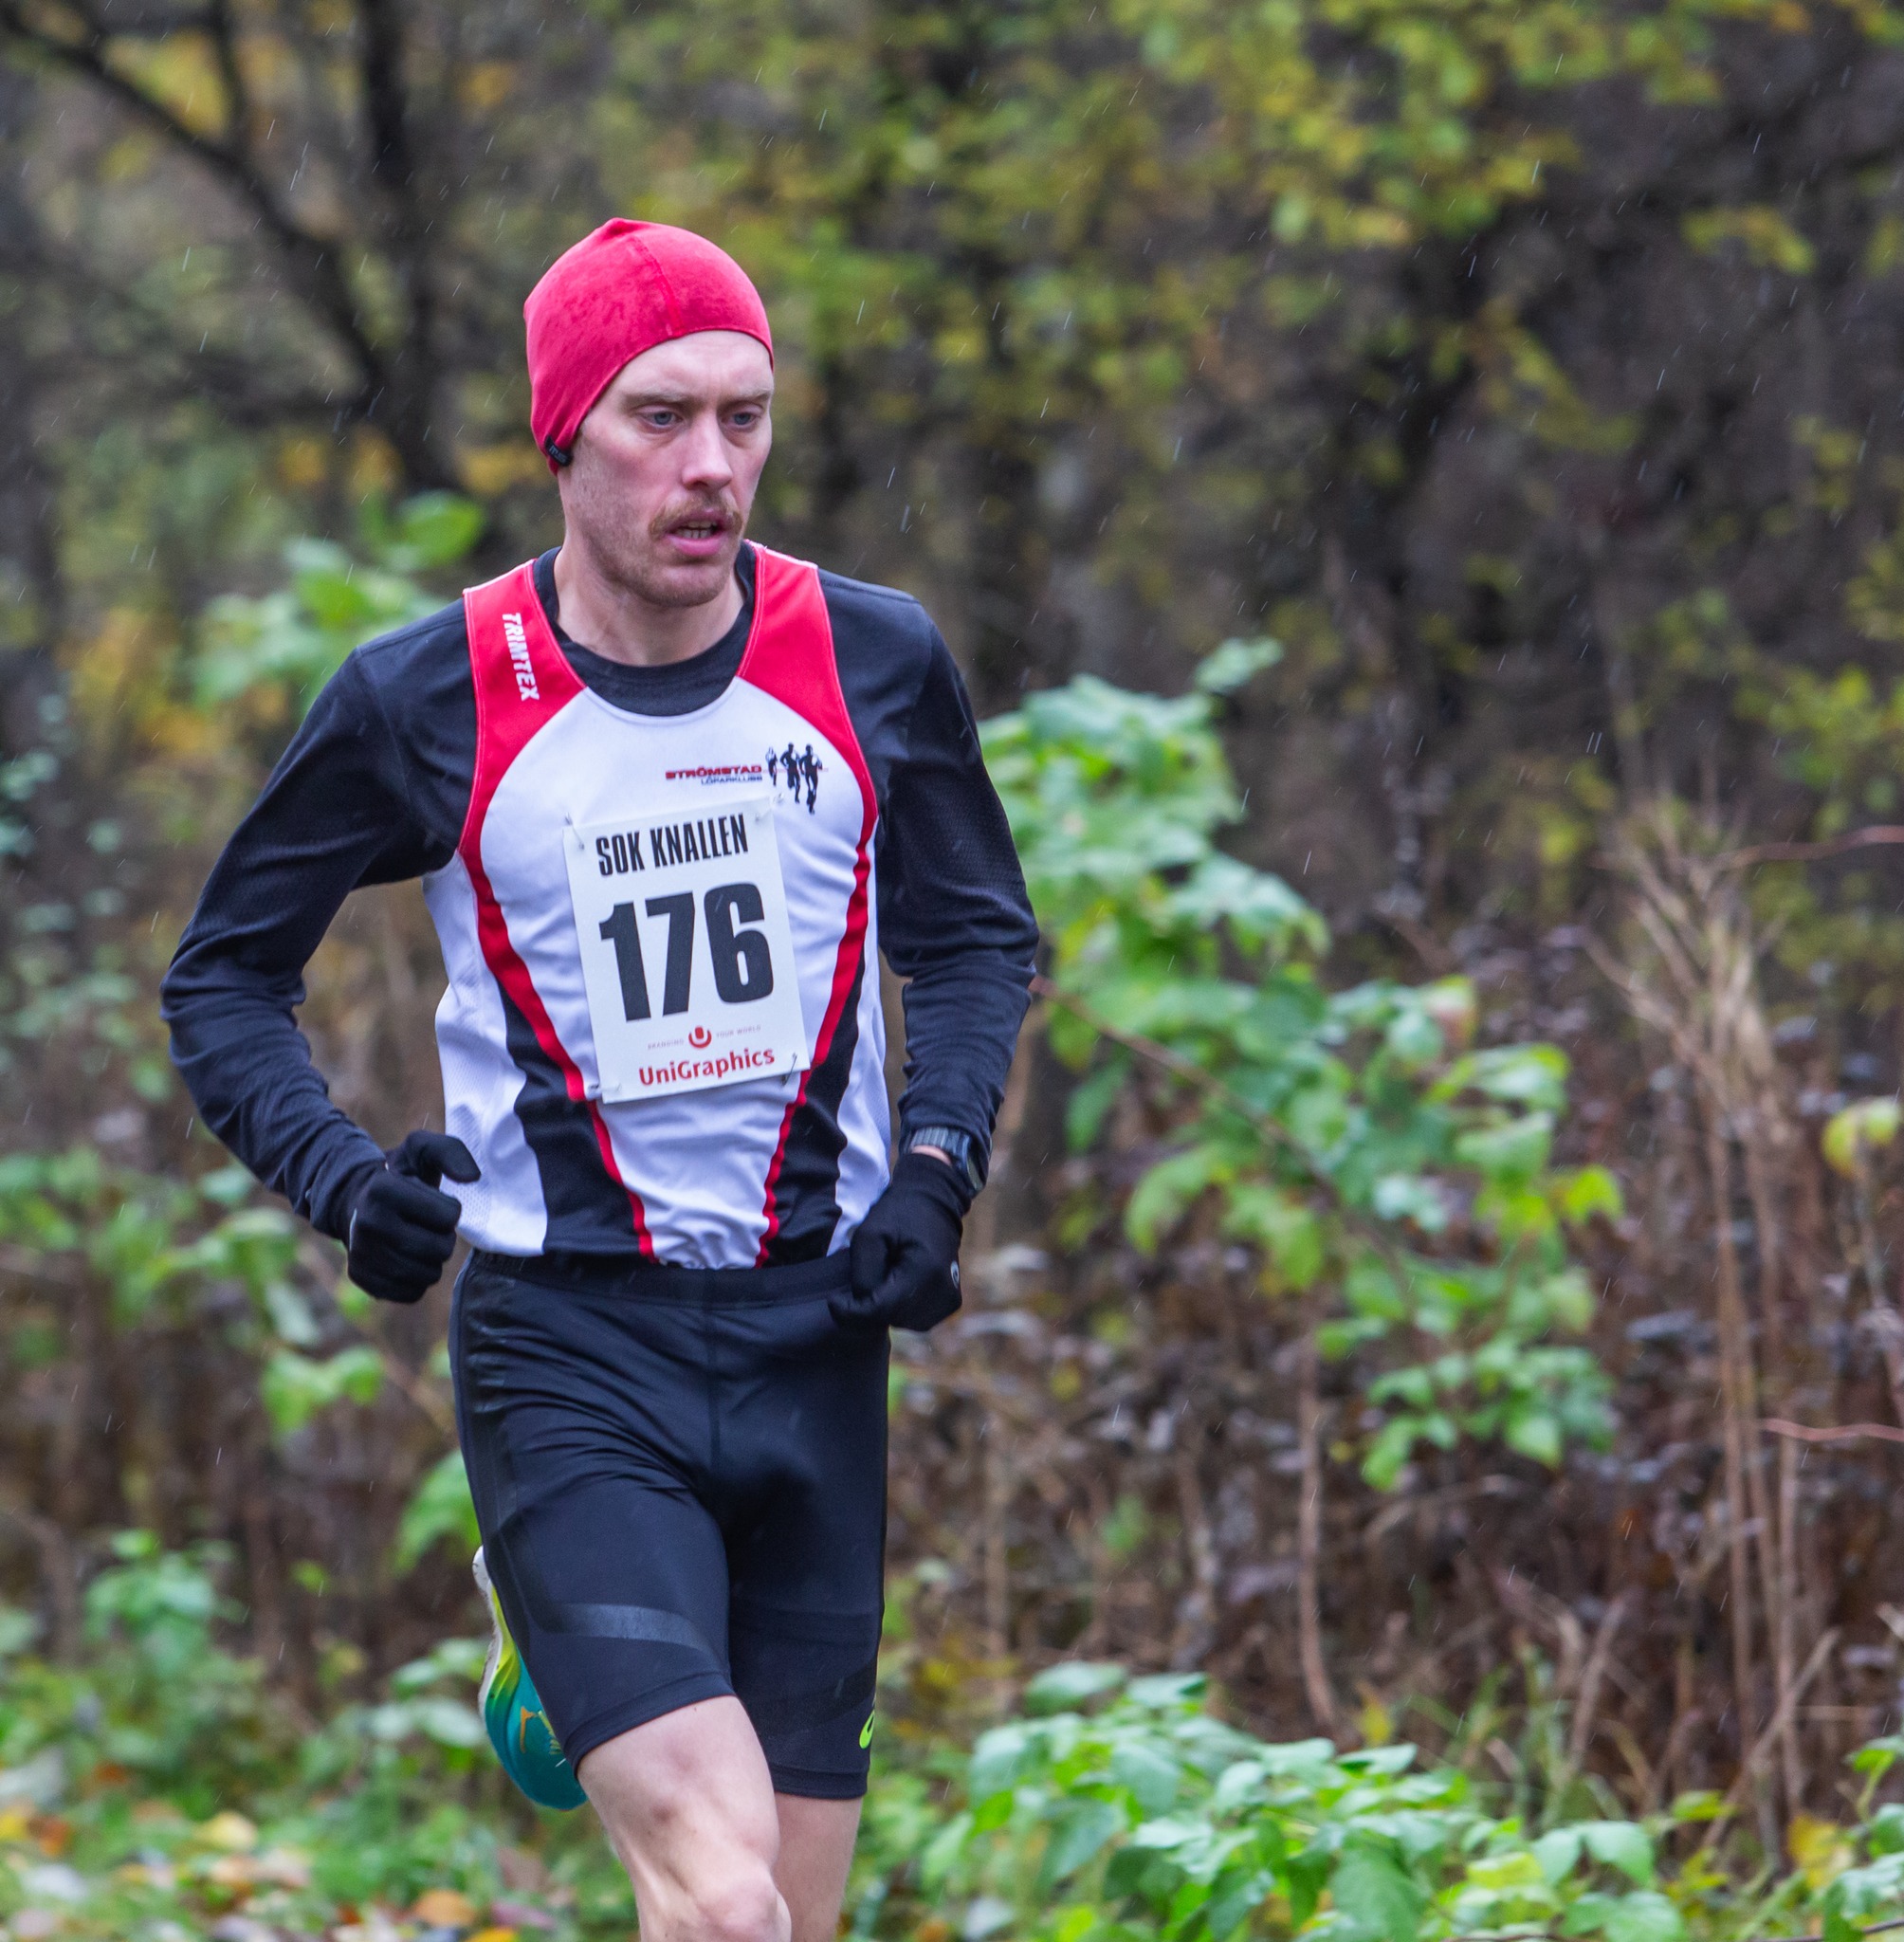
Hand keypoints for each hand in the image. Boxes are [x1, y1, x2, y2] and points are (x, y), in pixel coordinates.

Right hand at [346, 1131, 479, 1304]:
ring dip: (432, 1260)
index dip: (450, 1210)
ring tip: (418, 1240)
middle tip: (429, 1225)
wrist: (357, 1202)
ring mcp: (361, 1254)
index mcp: (382, 1189)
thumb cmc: (401, 1176)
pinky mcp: (362, 1279)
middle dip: (444, 1237)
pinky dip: (417, 1280)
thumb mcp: (422, 1151)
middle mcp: (367, 1223)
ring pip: (428, 1274)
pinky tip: (406, 1259)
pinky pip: (411, 1293)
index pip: (449, 1215)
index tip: (432, 1203)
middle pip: (440, 1249)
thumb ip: (452, 1152)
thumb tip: (472, 1178)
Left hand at [831, 1150, 970, 1333]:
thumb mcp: (869, 1234)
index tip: (833, 1302)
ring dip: (885, 1307)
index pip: (880, 1311)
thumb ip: (863, 1273)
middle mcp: (943, 1293)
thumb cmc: (899, 1214)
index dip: (851, 1313)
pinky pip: (914, 1319)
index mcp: (925, 1271)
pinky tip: (900, 1282)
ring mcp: (949, 1301)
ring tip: (887, 1274)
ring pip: (901, 1322)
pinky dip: (900, 1307)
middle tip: (866, 1275)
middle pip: (890, 1319)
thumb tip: (861, 1306)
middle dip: (869, 1306)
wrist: (934, 1203)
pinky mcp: (950, 1304)